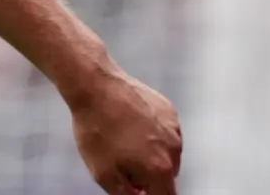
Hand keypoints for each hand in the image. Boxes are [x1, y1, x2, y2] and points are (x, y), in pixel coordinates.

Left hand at [66, 66, 182, 193]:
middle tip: (122, 162)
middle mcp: (174, 149)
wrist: (95, 85)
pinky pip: (165, 131)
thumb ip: (125, 194)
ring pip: (167, 153)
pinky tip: (129, 122)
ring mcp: (173, 128)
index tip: (136, 187)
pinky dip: (152, 133)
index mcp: (160, 169)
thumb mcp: (103, 173)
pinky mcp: (169, 110)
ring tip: (122, 139)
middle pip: (167, 176)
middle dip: (149, 176)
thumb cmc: (96, 129)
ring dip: (151, 154)